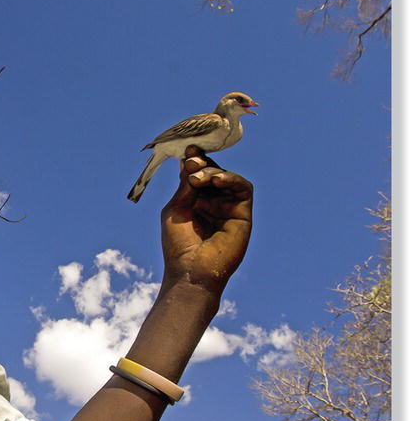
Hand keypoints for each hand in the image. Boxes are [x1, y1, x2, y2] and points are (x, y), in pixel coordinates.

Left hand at [160, 145, 252, 292]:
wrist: (191, 270)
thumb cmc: (178, 244)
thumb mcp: (176, 208)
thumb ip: (185, 185)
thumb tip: (189, 160)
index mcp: (194, 201)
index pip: (197, 173)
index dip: (194, 160)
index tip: (187, 150)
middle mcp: (212, 202)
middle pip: (213, 171)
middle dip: (202, 163)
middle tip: (192, 161)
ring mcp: (228, 207)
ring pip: (227, 178)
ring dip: (214, 171)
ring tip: (199, 177)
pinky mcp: (243, 214)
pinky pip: (243, 188)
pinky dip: (232, 179)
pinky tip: (217, 179)